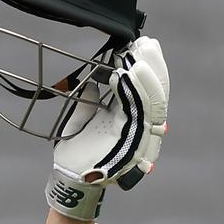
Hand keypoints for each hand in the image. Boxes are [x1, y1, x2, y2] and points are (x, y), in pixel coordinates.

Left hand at [48, 36, 169, 219]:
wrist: (68, 180)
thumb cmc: (74, 155)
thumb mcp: (79, 122)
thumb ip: (88, 104)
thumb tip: (93, 83)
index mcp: (128, 120)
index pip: (144, 90)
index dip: (145, 68)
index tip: (140, 45)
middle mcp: (138, 127)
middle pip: (155, 93)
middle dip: (152, 67)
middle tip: (147, 43)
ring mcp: (136, 137)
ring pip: (150, 102)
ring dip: (144, 78)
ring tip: (138, 57)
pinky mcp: (130, 145)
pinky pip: (136, 114)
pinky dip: (132, 94)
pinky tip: (126, 76)